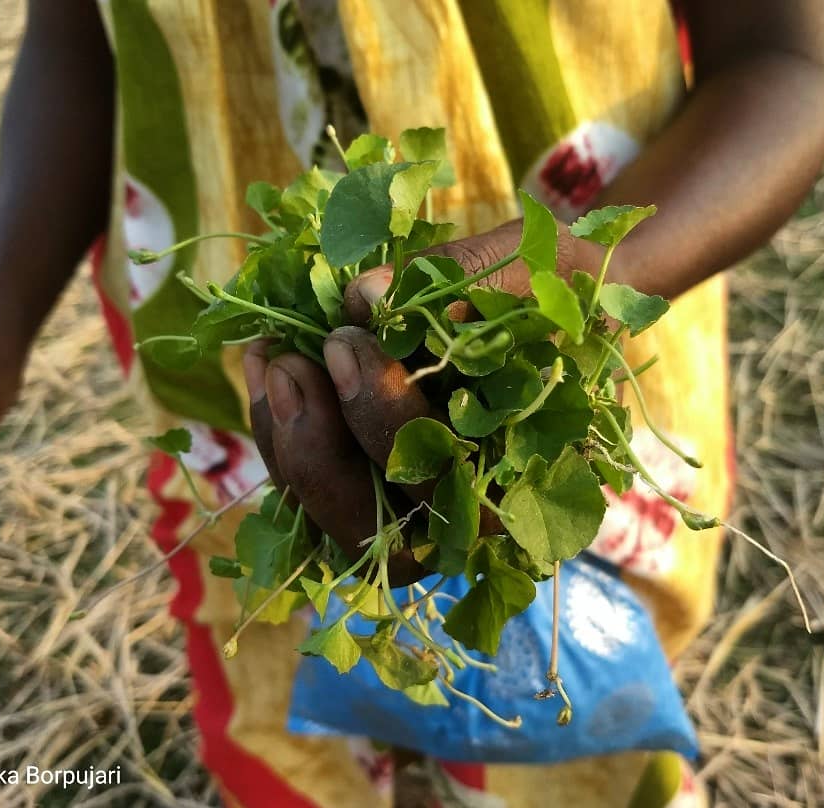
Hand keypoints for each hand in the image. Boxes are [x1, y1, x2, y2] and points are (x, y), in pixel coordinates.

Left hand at [241, 219, 600, 583]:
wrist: (553, 302)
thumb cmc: (557, 288)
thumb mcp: (535, 266)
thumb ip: (466, 278)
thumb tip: (363, 298)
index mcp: (525, 476)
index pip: (448, 483)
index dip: (387, 420)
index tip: (349, 334)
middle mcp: (468, 517)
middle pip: (377, 527)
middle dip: (324, 446)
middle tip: (300, 355)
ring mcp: (411, 510)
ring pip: (330, 515)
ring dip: (288, 441)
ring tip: (273, 353)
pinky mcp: (366, 487)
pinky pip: (308, 487)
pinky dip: (278, 431)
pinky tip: (266, 362)